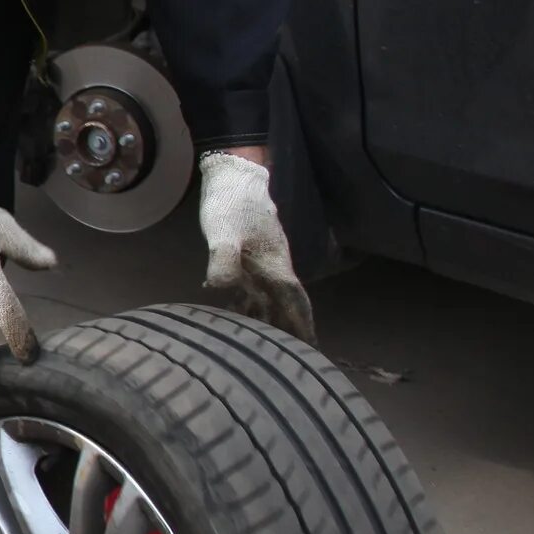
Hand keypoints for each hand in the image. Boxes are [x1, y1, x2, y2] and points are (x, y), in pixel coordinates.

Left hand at [197, 151, 316, 342]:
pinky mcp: (249, 257)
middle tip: (292, 358)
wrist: (234, 175)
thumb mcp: (223, 232)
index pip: (294, 303)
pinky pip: (255, 289)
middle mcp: (274, 267)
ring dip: (270, 321)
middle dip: (291, 330)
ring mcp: (262, 262)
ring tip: (264, 345)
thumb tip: (220, 286)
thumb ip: (223, 259)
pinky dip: (251, 306)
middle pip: (286, 306)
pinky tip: (238, 313)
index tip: (312, 350)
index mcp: (275, 266)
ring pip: (271, 299)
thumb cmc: (231, 204)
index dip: (302, 327)